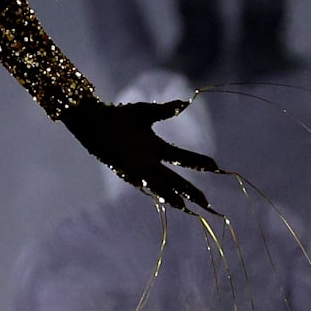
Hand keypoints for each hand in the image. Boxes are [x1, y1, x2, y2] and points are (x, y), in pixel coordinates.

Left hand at [64, 95, 218, 213]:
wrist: (94, 120)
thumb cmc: (117, 117)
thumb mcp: (146, 113)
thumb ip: (165, 110)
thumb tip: (185, 103)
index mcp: (156, 147)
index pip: (183, 156)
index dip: (198, 161)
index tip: (216, 166)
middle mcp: (150, 160)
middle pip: (176, 178)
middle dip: (191, 190)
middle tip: (208, 202)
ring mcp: (139, 166)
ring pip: (163, 184)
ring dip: (176, 195)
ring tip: (191, 207)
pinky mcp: (127, 169)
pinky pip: (145, 182)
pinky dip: (157, 191)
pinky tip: (166, 199)